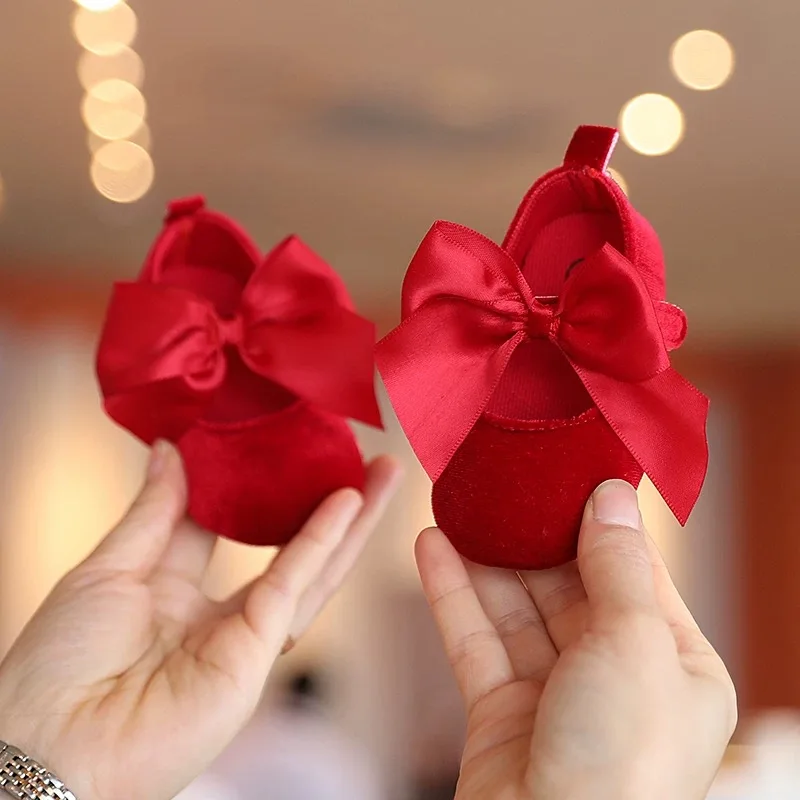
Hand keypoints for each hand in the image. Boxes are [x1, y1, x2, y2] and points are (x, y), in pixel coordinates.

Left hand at [0, 441, 401, 799]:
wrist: (49, 747)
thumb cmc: (57, 664)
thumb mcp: (107, 569)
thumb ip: (153, 511)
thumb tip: (170, 448)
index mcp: (168, 588)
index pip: (220, 522)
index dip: (248, 481)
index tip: (271, 436)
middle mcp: (213, 612)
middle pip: (280, 544)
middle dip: (320, 499)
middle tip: (353, 452)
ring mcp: (241, 635)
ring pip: (309, 567)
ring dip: (349, 520)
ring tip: (382, 473)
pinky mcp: (257, 654)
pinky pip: (294, 586)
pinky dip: (322, 543)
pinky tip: (348, 503)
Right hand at [416, 480, 736, 799]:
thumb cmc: (622, 760)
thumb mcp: (637, 643)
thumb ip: (616, 566)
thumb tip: (610, 496)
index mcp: (673, 664)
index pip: (635, 573)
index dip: (601, 521)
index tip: (571, 473)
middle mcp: (615, 677)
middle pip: (567, 587)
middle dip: (533, 537)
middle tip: (503, 483)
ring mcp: (554, 695)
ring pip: (514, 610)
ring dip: (484, 558)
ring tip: (459, 504)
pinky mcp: (499, 711)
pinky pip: (474, 639)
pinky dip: (452, 592)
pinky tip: (431, 545)